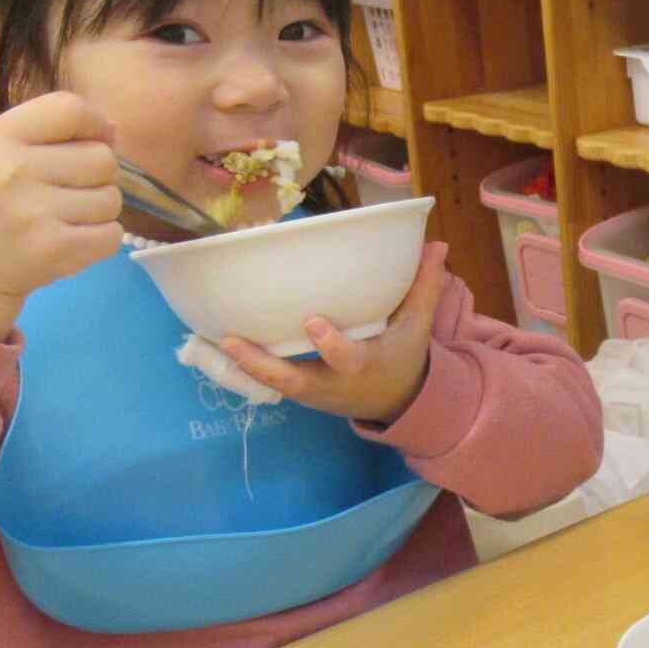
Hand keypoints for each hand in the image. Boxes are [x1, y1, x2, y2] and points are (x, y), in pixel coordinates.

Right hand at [0, 92, 123, 338]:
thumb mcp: (4, 148)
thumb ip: (55, 129)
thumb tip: (113, 129)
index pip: (71, 109)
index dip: (96, 124)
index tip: (91, 141)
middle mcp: (13, 170)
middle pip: (103, 158)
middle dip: (99, 175)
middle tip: (69, 190)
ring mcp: (33, 212)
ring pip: (112, 198)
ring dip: (100, 209)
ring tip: (66, 216)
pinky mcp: (54, 249)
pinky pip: (113, 234)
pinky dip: (102, 238)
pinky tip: (72, 238)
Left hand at [218, 241, 450, 423]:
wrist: (395, 402)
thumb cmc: (402, 357)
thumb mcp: (417, 327)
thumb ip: (424, 287)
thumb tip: (436, 245)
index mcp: (363, 365)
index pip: (346, 358)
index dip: (330, 344)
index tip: (313, 321)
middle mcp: (331, 384)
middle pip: (292, 381)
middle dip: (262, 365)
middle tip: (231, 341)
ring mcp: (310, 393)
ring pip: (271, 384)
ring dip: (242, 365)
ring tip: (212, 338)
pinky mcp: (297, 392)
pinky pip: (267, 381)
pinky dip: (244, 366)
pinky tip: (215, 342)